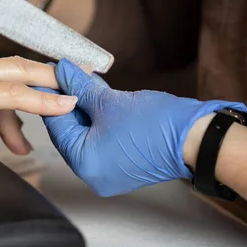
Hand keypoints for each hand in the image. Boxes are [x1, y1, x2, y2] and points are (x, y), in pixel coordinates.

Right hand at [0, 45, 76, 162]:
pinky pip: (13, 95)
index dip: (16, 84)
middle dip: (46, 73)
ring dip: (50, 87)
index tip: (34, 91)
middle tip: (72, 78)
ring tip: (74, 99)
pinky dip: (42, 102)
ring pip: (18, 75)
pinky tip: (62, 107)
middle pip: (10, 66)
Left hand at [39, 59, 246, 196]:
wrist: (198, 140)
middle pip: (70, 129)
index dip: (52, 95)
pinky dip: (100, 118)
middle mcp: (92, 173)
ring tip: (84, 78)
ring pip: (87, 132)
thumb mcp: (110, 101)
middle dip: (70, 98)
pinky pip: (102, 138)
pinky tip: (99, 95)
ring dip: (86, 106)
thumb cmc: (156, 125)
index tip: (48, 74)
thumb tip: (62, 73)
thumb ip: (80, 87)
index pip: (56, 124)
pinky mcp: (122, 164)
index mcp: (83, 162)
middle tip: (67, 72)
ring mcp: (108, 171)